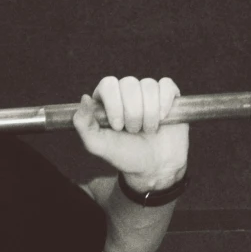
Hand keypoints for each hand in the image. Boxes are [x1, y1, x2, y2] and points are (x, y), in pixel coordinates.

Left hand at [72, 75, 188, 189]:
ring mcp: (148, 92)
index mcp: (107, 99)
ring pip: (149, 86)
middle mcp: (126, 92)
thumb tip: (85, 98)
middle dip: (133, 112)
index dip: (114, 104)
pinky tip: (162, 118)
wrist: (154, 167)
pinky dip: (165, 103)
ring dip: (150, 113)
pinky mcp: (167, 95)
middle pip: (129, 83)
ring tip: (148, 129)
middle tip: (134, 131)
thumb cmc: (125, 155)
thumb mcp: (98, 145)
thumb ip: (83, 123)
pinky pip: (166, 85)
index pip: (108, 84)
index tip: (118, 127)